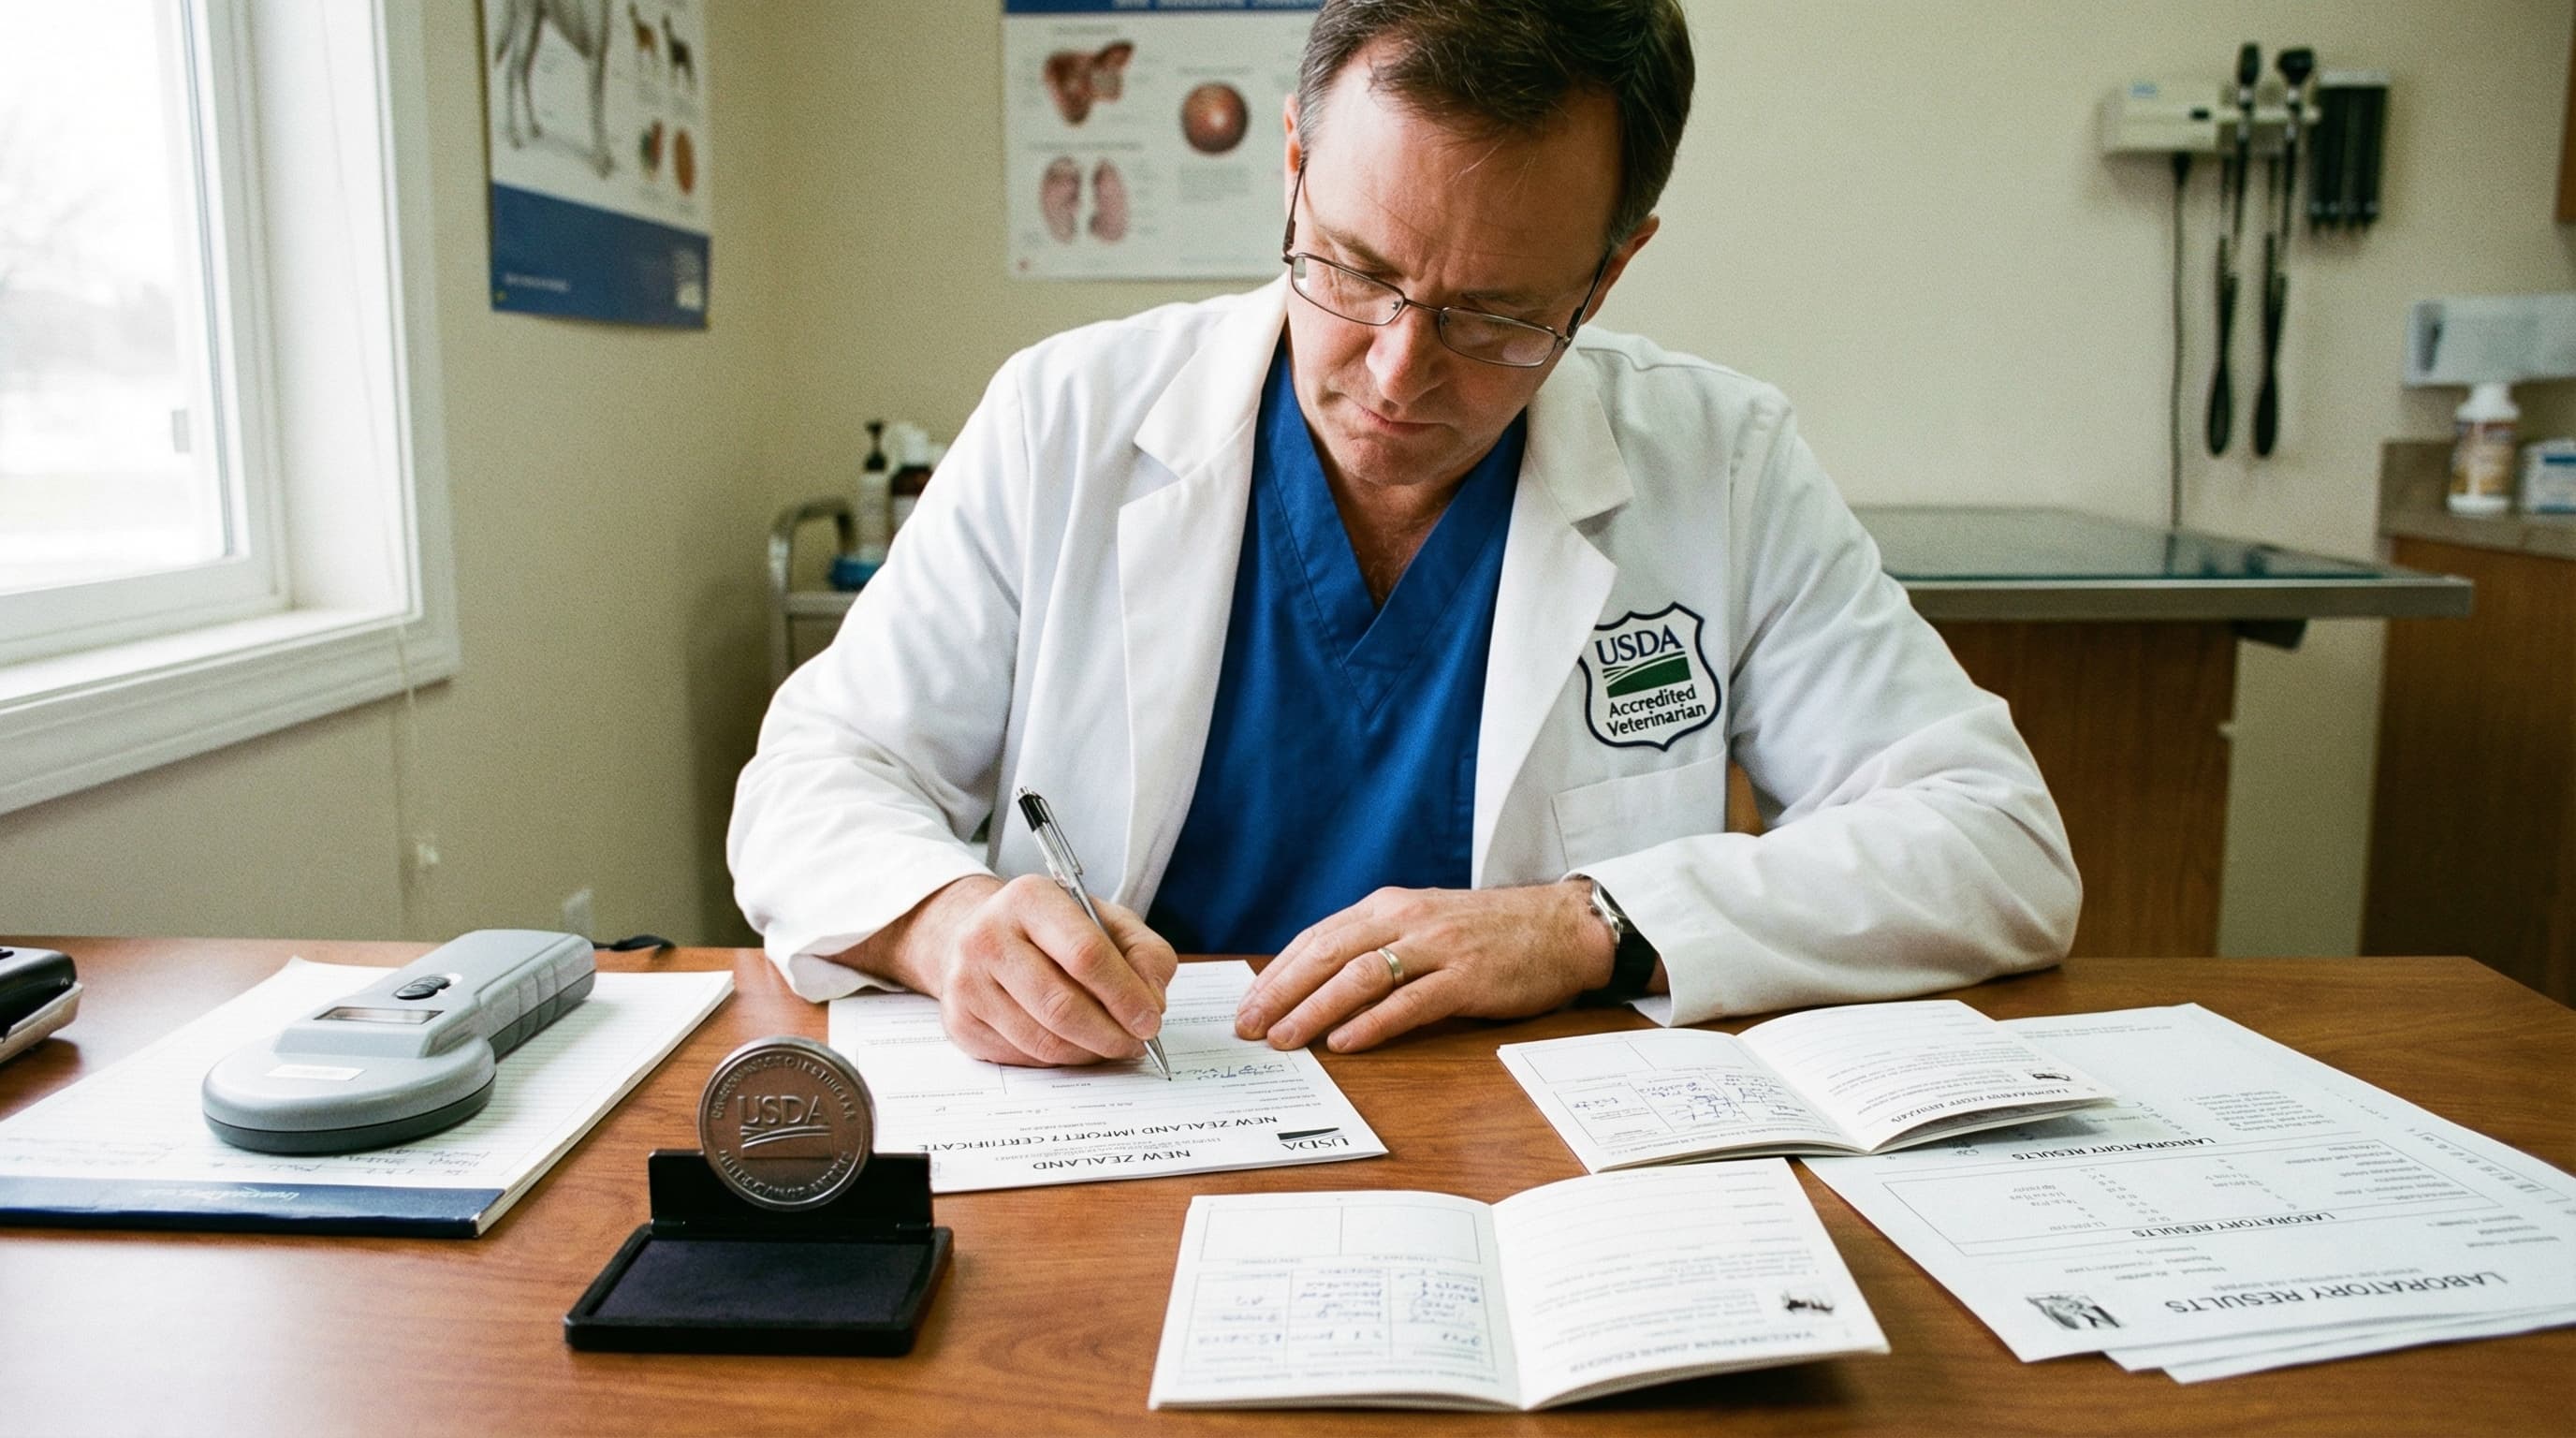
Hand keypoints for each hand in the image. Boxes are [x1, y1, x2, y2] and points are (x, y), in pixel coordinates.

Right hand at [847, 873, 1177, 1066]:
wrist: (983, 935)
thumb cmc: (1054, 930)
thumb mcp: (1107, 921)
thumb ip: (1145, 954)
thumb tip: (1151, 1003)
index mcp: (1029, 898)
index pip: (1085, 954)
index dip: (1125, 994)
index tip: (1151, 1020)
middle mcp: (988, 937)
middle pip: (1061, 1005)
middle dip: (1110, 1034)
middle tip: (1136, 1043)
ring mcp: (967, 982)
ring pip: (1043, 1040)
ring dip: (1089, 1052)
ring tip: (1111, 1044)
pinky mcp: (960, 1021)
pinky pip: (1023, 1057)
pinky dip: (1060, 1059)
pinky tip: (1075, 1044)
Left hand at [1234, 881, 1615, 1053]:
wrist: (1560, 927)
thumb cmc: (1488, 932)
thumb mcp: (1423, 924)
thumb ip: (1376, 945)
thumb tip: (1318, 985)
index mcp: (1389, 906)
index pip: (1318, 938)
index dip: (1277, 973)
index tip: (1247, 1005)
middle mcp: (1407, 919)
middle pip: (1329, 954)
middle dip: (1282, 992)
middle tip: (1249, 1027)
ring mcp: (1438, 947)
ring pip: (1362, 975)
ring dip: (1316, 1009)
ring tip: (1286, 1038)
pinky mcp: (1468, 978)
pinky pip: (1412, 1001)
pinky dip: (1374, 1023)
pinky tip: (1346, 1042)